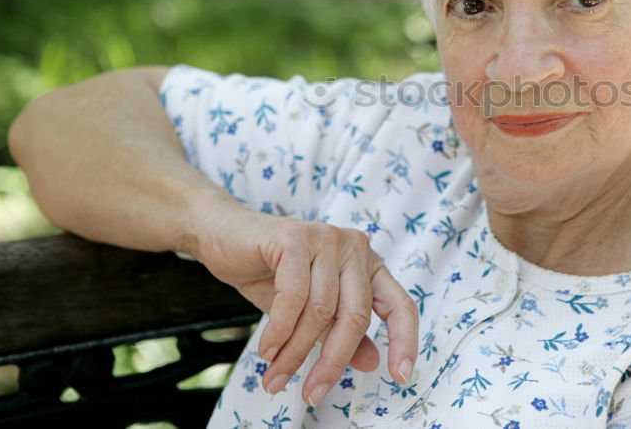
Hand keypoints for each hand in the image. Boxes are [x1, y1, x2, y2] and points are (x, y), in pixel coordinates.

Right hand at [193, 204, 417, 405]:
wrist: (226, 237)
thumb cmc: (272, 274)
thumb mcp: (311, 311)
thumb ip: (343, 333)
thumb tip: (372, 363)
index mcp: (368, 265)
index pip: (400, 305)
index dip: (405, 342)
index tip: (402, 377)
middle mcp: (354, 248)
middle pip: (355, 316)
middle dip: (331, 362)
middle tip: (310, 394)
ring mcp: (327, 239)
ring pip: (320, 311)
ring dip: (294, 353)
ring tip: (275, 376)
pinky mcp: (296, 238)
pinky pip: (293, 297)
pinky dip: (279, 330)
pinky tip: (267, 351)